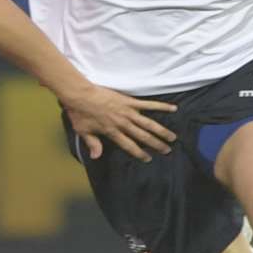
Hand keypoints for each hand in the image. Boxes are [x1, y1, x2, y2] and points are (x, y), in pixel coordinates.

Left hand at [60, 84, 176, 160]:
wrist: (80, 94)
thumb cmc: (80, 113)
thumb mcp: (83, 131)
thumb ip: (92, 144)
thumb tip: (96, 157)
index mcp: (113, 132)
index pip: (129, 146)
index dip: (140, 153)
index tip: (148, 159)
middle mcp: (123, 124)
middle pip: (143, 137)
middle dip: (156, 145)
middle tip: (167, 151)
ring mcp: (128, 112)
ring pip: (149, 123)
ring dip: (161, 131)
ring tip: (172, 137)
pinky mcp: (129, 101)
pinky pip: (148, 104)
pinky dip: (161, 106)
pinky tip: (173, 108)